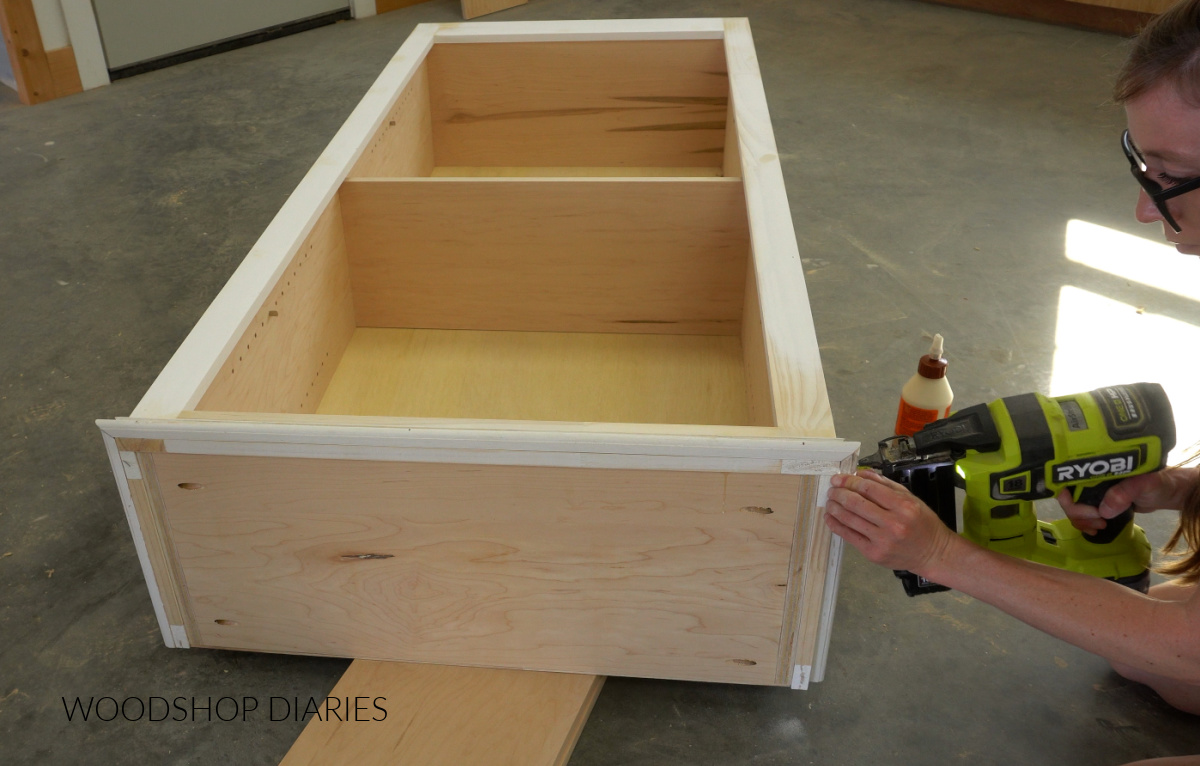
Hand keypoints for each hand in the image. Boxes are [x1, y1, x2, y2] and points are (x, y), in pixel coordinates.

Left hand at [824, 469, 957, 573]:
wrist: (932, 553)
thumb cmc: (922, 523)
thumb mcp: (910, 498)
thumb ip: (885, 484)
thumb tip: (860, 474)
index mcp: (903, 506)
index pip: (869, 489)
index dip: (850, 482)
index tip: (839, 478)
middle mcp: (893, 524)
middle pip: (857, 504)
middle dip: (839, 493)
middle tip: (832, 489)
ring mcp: (882, 541)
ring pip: (850, 520)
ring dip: (835, 508)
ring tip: (829, 501)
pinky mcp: (874, 554)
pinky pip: (849, 536)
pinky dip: (836, 525)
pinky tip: (830, 517)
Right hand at [1056, 466, 1196, 532]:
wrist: (1170, 493)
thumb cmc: (1159, 481)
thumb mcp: (1144, 483)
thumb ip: (1125, 492)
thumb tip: (1103, 510)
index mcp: (1096, 467)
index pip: (1068, 478)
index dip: (1068, 495)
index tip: (1084, 508)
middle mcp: (1091, 478)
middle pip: (1068, 495)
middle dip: (1078, 512)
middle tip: (1098, 521)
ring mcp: (1094, 491)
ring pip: (1073, 507)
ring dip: (1081, 521)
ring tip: (1100, 527)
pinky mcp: (1100, 503)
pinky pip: (1083, 514)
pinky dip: (1085, 524)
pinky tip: (1095, 530)